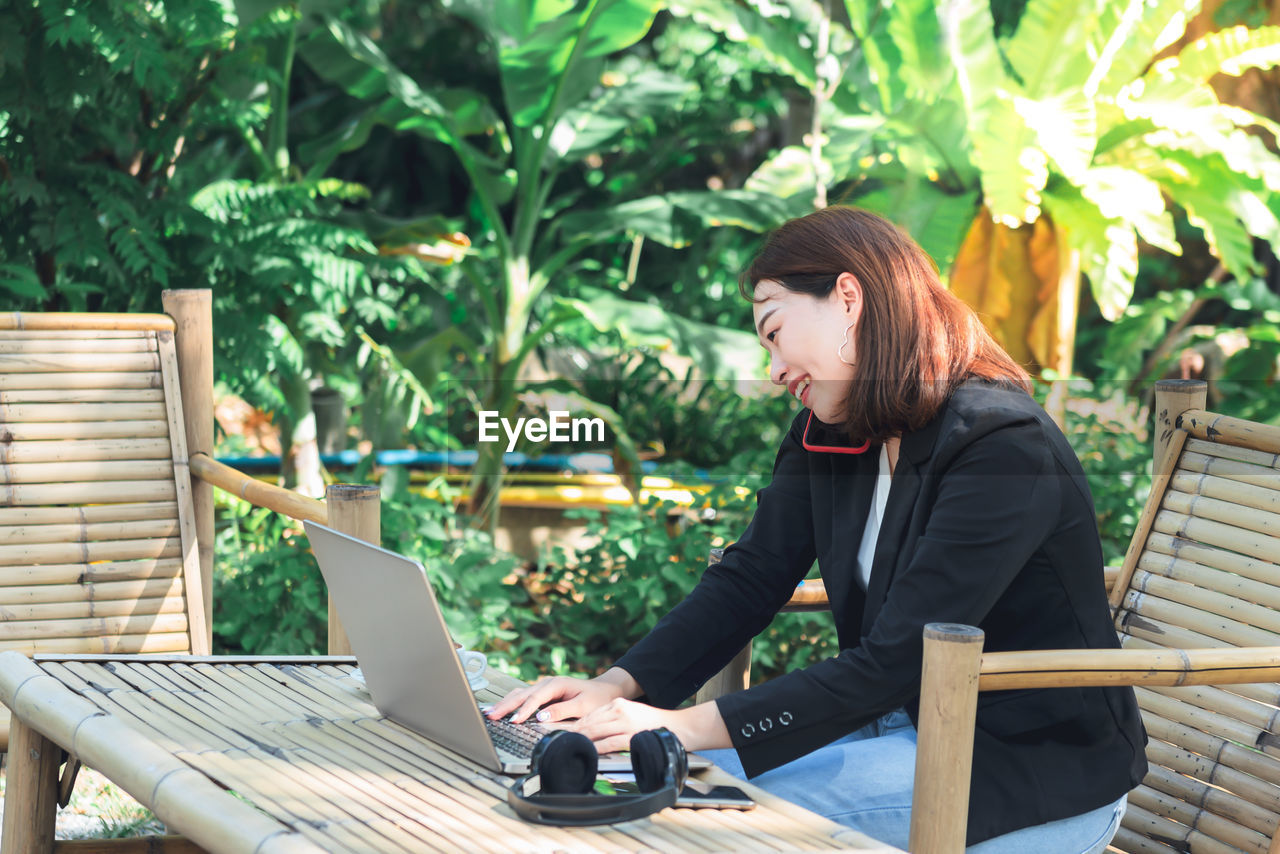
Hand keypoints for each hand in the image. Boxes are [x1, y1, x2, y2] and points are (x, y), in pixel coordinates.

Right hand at [486, 667, 639, 723]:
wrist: (605, 690)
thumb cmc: (597, 699)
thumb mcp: (583, 706)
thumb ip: (562, 710)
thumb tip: (541, 716)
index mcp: (557, 684)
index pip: (535, 698)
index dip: (524, 710)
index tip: (514, 721)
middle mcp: (547, 684)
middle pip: (522, 694)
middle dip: (505, 705)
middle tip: (491, 716)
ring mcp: (544, 688)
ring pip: (519, 694)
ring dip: (504, 703)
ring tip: (489, 713)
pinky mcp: (543, 694)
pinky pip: (523, 697)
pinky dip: (510, 703)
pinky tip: (500, 709)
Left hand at [571, 699, 731, 754]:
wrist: (680, 727)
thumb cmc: (655, 725)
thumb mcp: (632, 714)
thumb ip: (613, 720)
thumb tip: (592, 732)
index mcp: (618, 704)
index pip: (590, 714)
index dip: (575, 725)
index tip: (562, 732)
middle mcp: (620, 710)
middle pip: (589, 722)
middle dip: (572, 733)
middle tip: (557, 741)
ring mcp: (625, 723)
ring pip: (595, 732)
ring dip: (580, 741)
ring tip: (567, 748)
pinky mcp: (631, 736)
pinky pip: (609, 743)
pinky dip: (596, 748)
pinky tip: (588, 753)